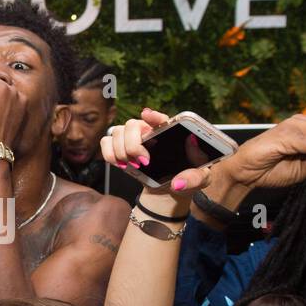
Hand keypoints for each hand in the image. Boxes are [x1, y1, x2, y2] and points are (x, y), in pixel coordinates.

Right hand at [100, 109, 214, 212]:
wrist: (170, 189)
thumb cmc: (187, 177)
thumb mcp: (200, 179)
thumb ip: (193, 179)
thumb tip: (178, 183)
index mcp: (170, 132)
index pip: (160, 118)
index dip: (152, 116)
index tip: (147, 116)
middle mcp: (149, 131)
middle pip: (132, 124)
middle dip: (133, 144)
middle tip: (144, 161)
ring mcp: (132, 138)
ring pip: (117, 132)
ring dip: (122, 151)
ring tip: (134, 165)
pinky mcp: (120, 148)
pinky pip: (106, 142)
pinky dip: (110, 154)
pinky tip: (121, 164)